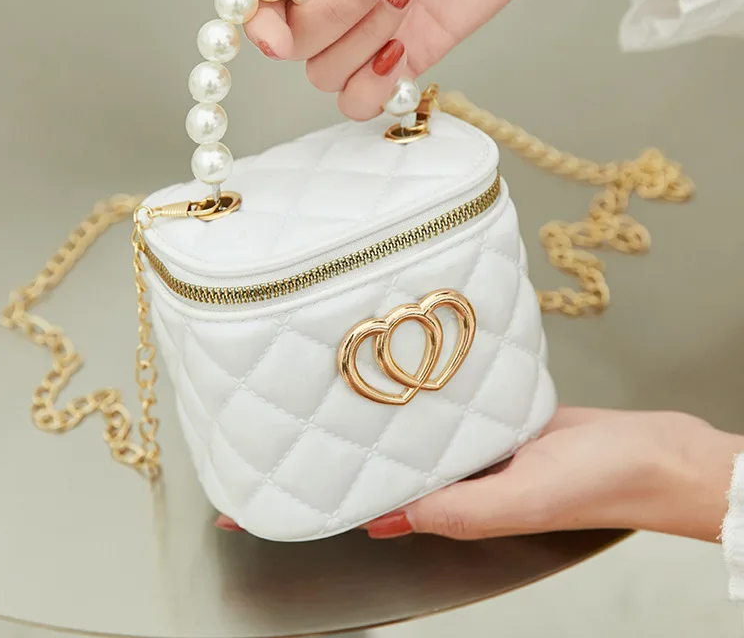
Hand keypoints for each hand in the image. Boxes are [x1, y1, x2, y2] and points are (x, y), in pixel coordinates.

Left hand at [215, 407, 742, 541]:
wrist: (645, 450)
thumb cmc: (593, 483)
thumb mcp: (517, 502)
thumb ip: (451, 510)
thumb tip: (381, 519)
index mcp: (445, 506)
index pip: (359, 509)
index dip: (305, 506)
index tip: (245, 500)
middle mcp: (444, 475)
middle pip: (367, 467)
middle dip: (315, 456)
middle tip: (261, 432)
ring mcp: (462, 442)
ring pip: (397, 432)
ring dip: (356, 419)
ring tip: (305, 395)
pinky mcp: (482, 413)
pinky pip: (435, 405)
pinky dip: (407, 393)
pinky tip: (380, 372)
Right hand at [223, 0, 710, 117]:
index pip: (260, 2)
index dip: (259, 22)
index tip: (275, 28)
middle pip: (293, 44)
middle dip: (333, 15)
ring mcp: (369, 29)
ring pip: (325, 75)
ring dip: (362, 41)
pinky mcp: (405, 55)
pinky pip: (363, 100)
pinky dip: (374, 87)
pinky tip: (399, 49)